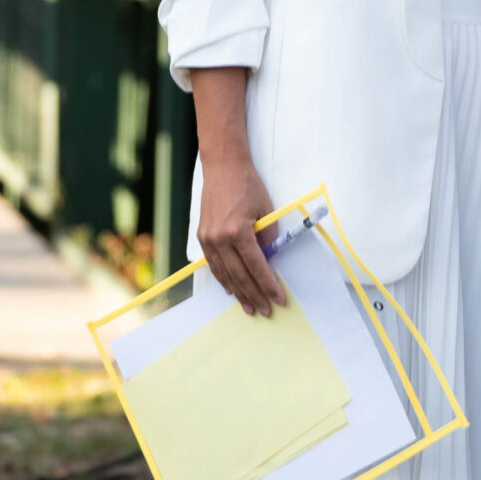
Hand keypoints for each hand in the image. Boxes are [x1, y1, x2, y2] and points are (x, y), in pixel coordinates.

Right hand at [196, 152, 283, 314]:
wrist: (223, 169)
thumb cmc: (249, 187)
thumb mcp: (267, 211)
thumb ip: (269, 238)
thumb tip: (271, 261)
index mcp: (238, 231)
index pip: (256, 266)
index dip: (268, 284)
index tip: (278, 298)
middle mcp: (219, 238)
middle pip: (239, 275)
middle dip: (254, 295)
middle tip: (265, 310)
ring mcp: (207, 239)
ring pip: (224, 273)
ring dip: (238, 292)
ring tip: (249, 307)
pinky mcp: (202, 237)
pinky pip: (214, 265)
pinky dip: (223, 278)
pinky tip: (231, 290)